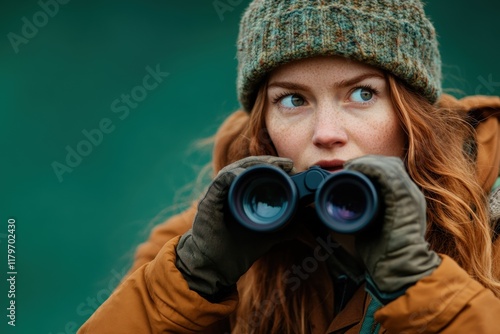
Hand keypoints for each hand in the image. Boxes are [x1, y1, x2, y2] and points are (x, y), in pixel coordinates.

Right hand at [176, 155, 296, 300]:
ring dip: (254, 164)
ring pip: (235, 169)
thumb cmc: (238, 250)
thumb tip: (310, 230)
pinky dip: (233, 175)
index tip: (291, 166)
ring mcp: (217, 194)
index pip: (256, 171)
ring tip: (274, 165)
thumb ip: (285, 228)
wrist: (215, 268)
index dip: (273, 165)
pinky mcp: (209, 201)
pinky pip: (220, 182)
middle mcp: (228, 190)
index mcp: (241, 194)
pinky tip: (245, 174)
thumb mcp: (268, 235)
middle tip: (287, 164)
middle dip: (268, 162)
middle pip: (247, 166)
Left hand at [344, 155, 440, 302]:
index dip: (371, 166)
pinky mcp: (403, 200)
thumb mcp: (376, 226)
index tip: (352, 170)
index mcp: (405, 199)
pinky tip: (357, 169)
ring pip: (389, 166)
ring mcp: (409, 196)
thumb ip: (367, 214)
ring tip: (350, 166)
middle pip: (390, 164)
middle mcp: (411, 194)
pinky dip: (371, 168)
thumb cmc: (386, 252)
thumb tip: (347, 210)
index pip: (391, 171)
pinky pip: (388, 176)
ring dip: (367, 163)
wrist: (400, 268)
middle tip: (349, 167)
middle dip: (368, 162)